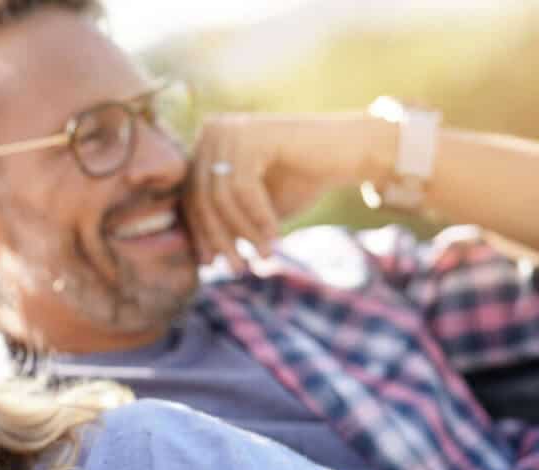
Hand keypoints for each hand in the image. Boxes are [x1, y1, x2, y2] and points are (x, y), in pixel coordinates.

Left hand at [183, 112, 392, 269]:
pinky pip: (244, 188)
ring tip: (262, 257)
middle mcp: (212, 130)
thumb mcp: (253, 208)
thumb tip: (199, 258)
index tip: (209, 263)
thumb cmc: (300, 181)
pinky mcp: (254, 134)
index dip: (199, 233)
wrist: (350, 151)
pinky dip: (259, 218)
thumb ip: (226, 223)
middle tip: (237, 269)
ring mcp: (231, 129)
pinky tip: (274, 238)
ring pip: (221, 197)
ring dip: (243, 233)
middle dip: (220, 238)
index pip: (190, 196)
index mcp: (206, 144)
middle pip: (202, 196)